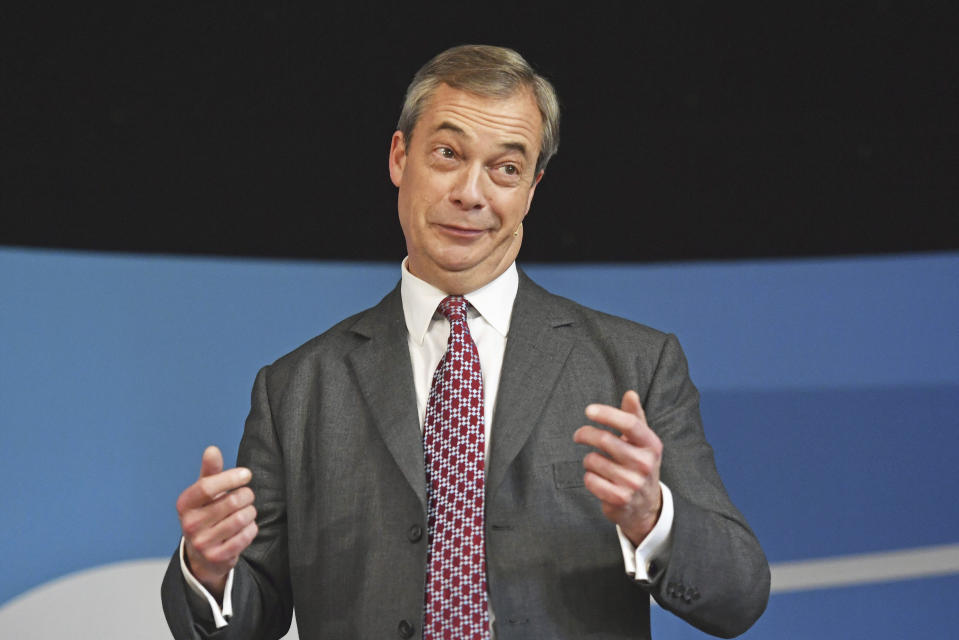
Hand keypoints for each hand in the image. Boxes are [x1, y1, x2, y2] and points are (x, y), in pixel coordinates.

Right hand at [176, 446, 257, 598]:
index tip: (247, 474)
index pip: (207, 487)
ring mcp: (202, 543)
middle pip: (231, 501)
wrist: (202, 554)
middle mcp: (189, 524)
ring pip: (242, 518)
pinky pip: (246, 535)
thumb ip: (210, 471)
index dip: (230, 478)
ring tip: (246, 511)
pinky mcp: (217, 557)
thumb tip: (212, 450)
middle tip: (247, 496)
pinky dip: (252, 528)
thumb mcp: (205, 492)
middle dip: (247, 495)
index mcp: (185, 504)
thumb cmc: (207, 514)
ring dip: (251, 512)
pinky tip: (245, 527)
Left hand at [573, 390, 662, 545]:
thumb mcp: (642, 442)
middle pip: (605, 440)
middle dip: (585, 434)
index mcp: (652, 445)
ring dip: (588, 460)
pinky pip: (590, 480)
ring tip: (597, 464)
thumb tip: (630, 393)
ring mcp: (633, 483)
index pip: (630, 424)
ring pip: (593, 460)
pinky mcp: (619, 499)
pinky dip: (589, 477)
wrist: (645, 506)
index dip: (608, 414)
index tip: (588, 410)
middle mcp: (645, 464)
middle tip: (578, 435)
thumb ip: (634, 416)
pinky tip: (599, 480)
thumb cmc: (639, 464)